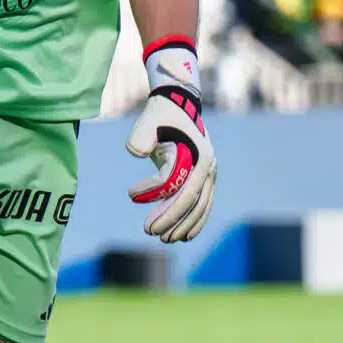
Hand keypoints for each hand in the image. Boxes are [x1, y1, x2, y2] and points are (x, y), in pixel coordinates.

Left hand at [126, 39, 215, 242]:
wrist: (178, 103)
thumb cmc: (161, 113)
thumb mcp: (148, 119)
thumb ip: (141, 135)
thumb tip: (136, 153)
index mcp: (200, 155)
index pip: (182, 187)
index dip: (160, 199)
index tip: (132, 196)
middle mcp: (210, 167)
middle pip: (193, 202)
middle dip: (173, 220)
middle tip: (150, 232)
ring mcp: (210, 174)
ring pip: (200, 207)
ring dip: (184, 225)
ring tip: (164, 239)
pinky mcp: (205, 178)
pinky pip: (203, 204)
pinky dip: (194, 220)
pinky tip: (183, 235)